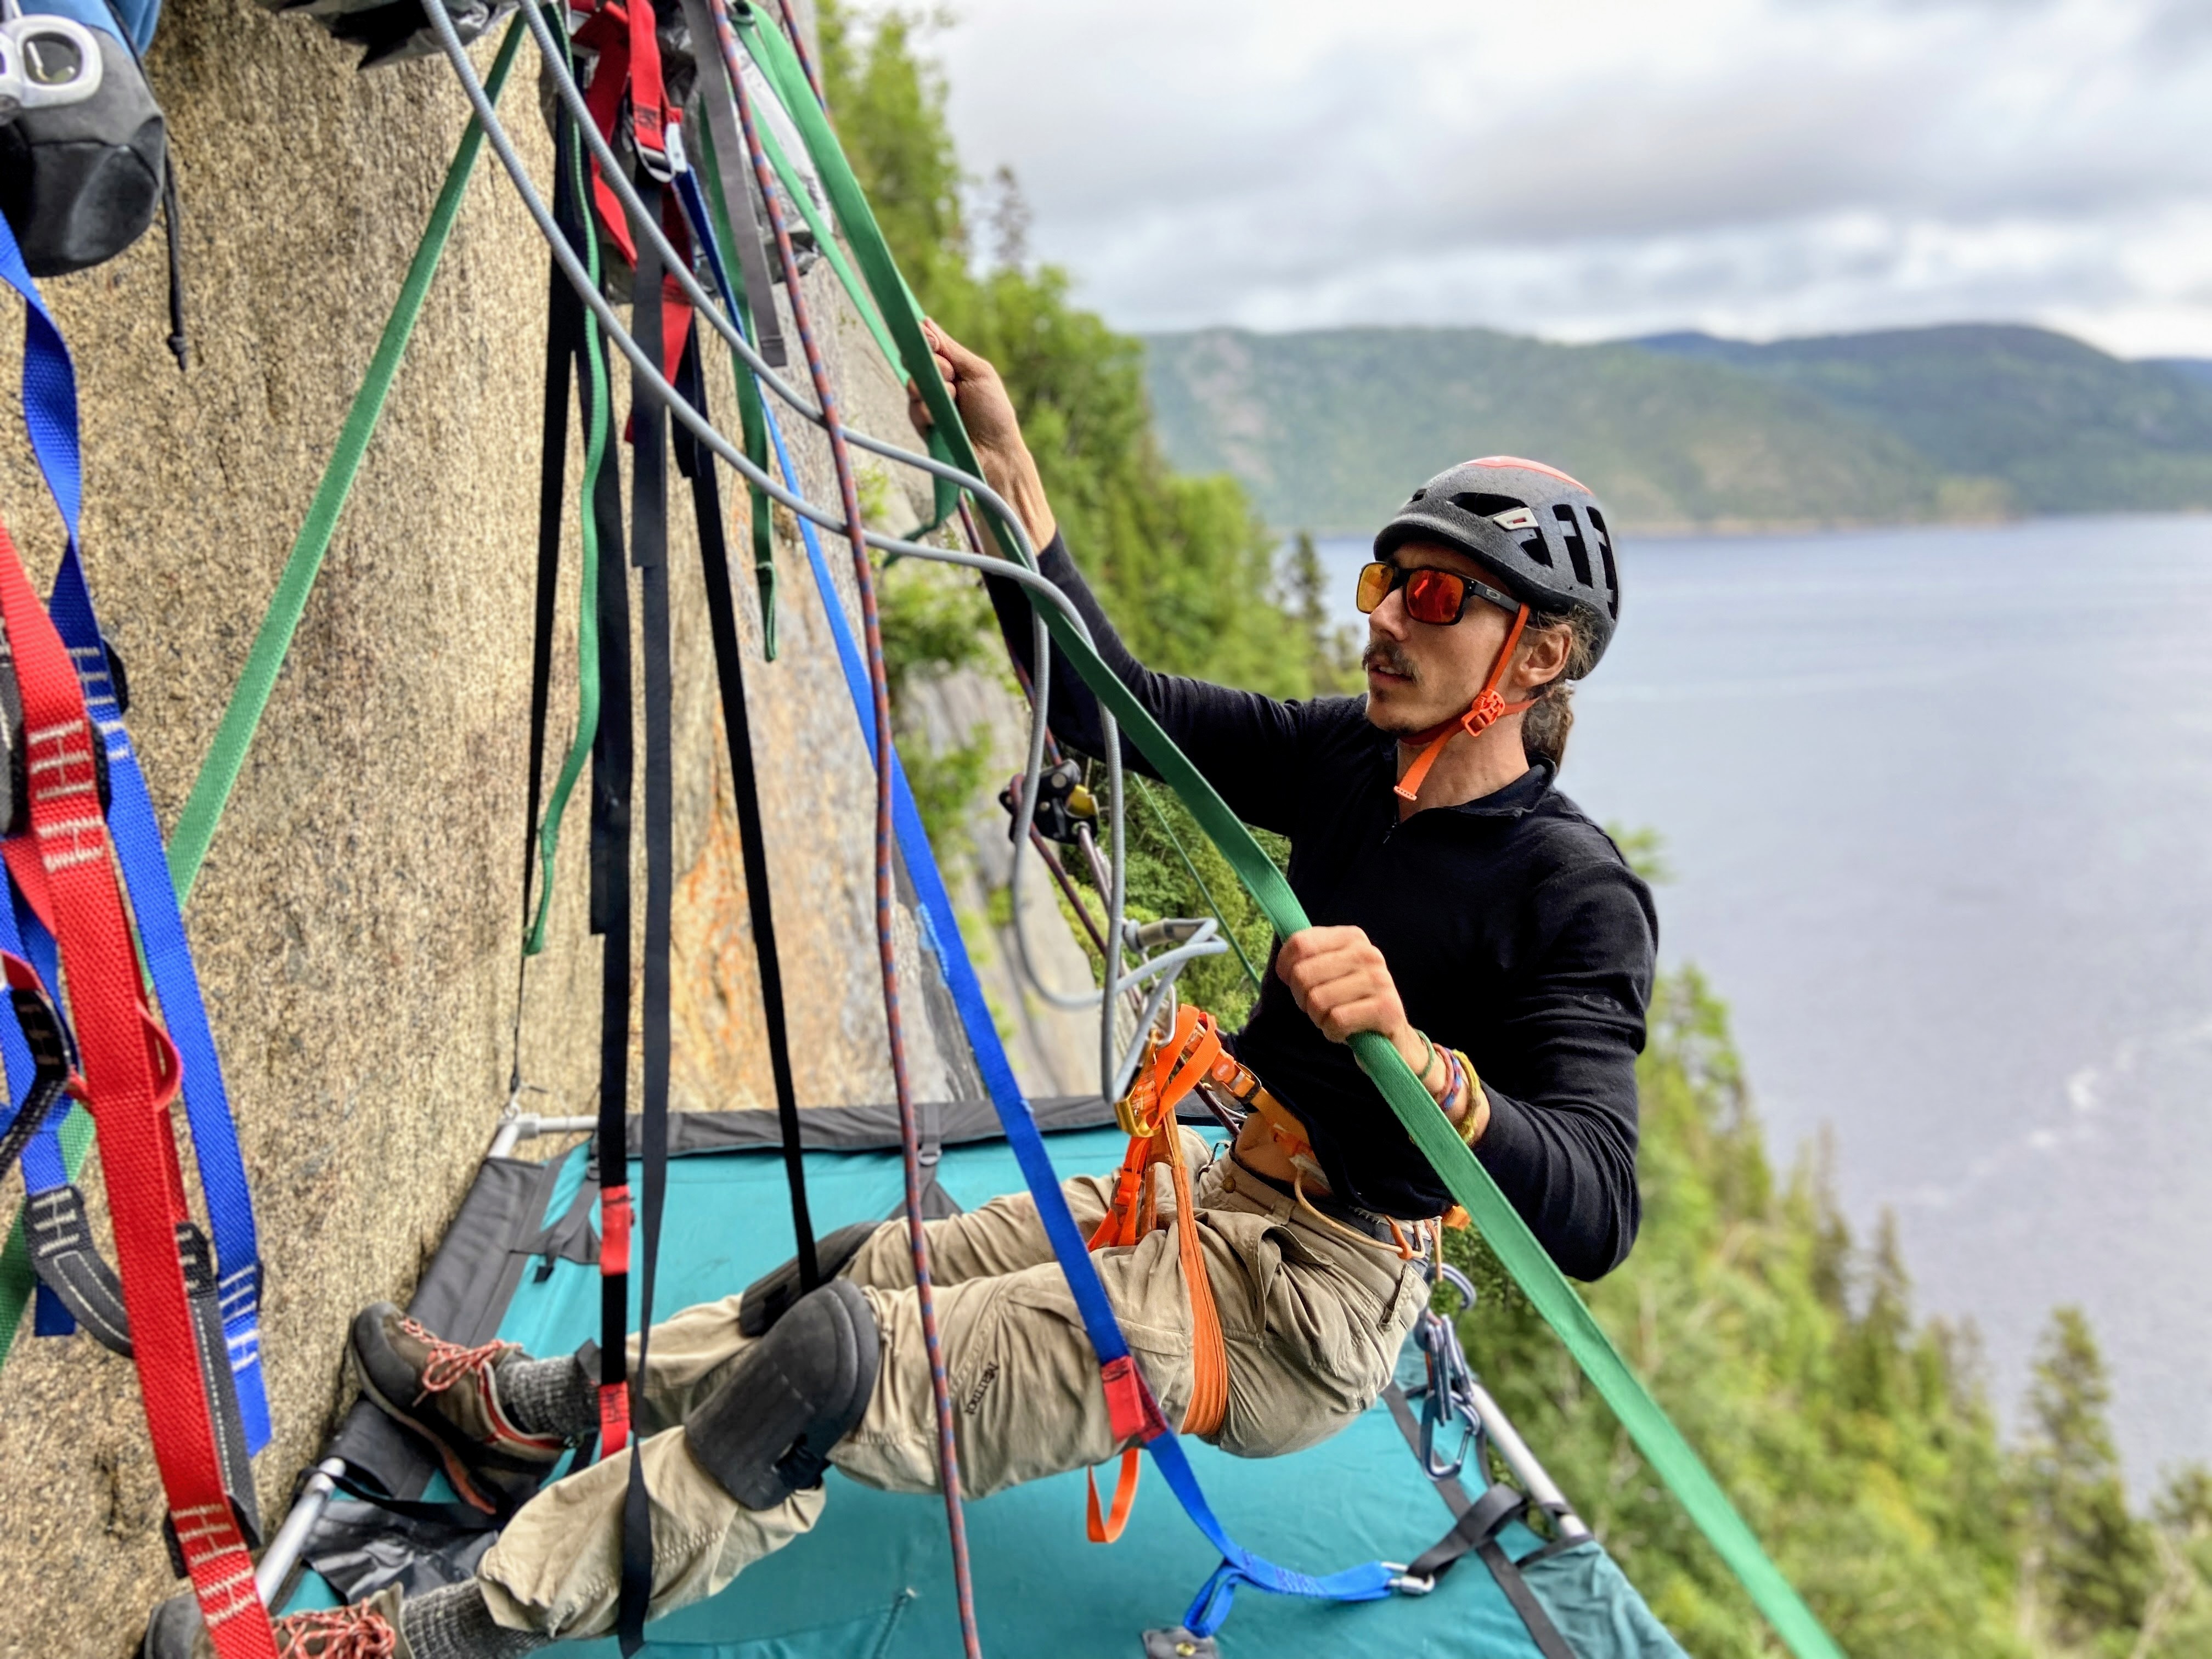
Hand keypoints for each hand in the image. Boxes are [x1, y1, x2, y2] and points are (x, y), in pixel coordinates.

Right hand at [907, 318, 1025, 457]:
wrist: (996, 451)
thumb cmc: (993, 412)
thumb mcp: (979, 373)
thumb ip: (952, 350)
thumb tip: (926, 322)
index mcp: (951, 368)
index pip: (927, 345)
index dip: (925, 340)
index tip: (933, 342)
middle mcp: (936, 383)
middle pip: (914, 360)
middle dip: (932, 364)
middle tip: (950, 375)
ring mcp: (926, 404)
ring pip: (912, 384)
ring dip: (933, 388)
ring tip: (953, 398)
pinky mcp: (922, 425)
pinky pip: (913, 409)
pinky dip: (927, 410)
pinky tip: (941, 418)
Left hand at [1275, 927, 1416, 1055]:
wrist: (1389, 1033)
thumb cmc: (1349, 1001)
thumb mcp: (1329, 971)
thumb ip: (1306, 957)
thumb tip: (1282, 963)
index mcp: (1351, 937)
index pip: (1299, 943)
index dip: (1285, 968)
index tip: (1294, 982)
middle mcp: (1368, 953)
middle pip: (1303, 974)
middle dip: (1302, 998)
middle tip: (1318, 1006)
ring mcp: (1379, 980)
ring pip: (1317, 1001)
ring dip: (1318, 1018)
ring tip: (1334, 1018)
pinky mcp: (1386, 1008)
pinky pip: (1336, 1021)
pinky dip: (1333, 1032)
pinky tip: (1345, 1031)